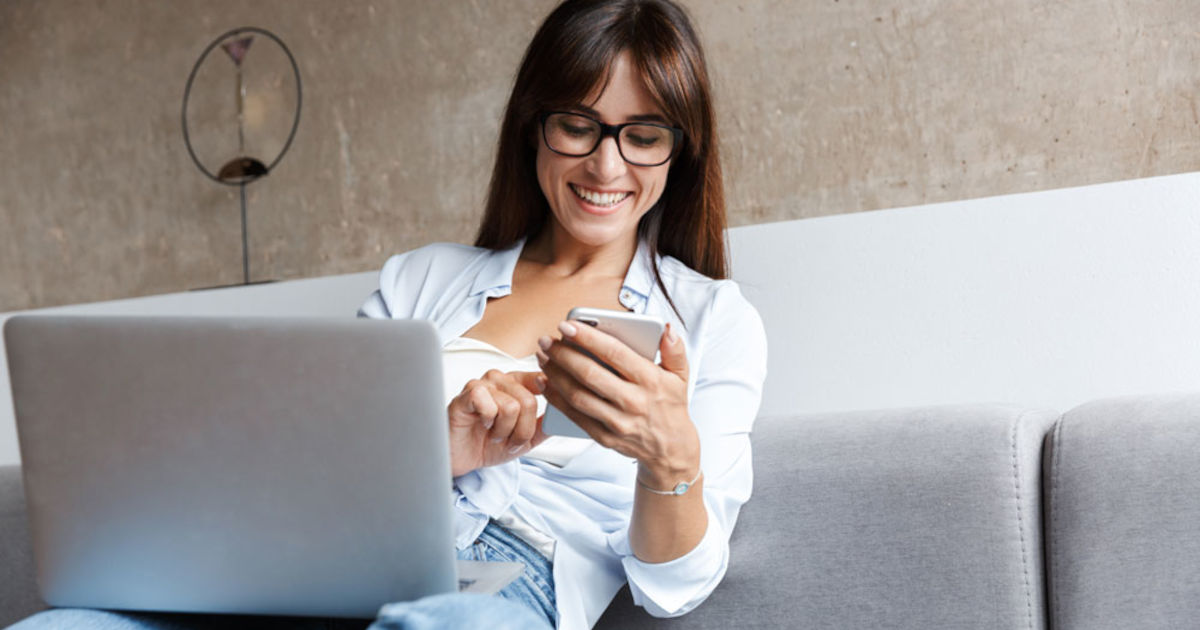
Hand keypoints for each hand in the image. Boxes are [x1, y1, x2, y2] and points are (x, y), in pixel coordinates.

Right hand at [446, 370, 547, 476]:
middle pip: (529, 401)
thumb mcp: (525, 438)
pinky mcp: (466, 395)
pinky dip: (488, 422)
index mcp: (516, 383)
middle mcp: (500, 379)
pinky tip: (480, 425)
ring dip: (504, 431)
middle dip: (522, 431)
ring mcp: (482, 384)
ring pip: (511, 406)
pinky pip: (488, 404)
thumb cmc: (487, 444)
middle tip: (508, 439)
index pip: (542, 380)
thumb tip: (566, 417)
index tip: (544, 416)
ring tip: (492, 434)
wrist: (460, 459)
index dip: (548, 399)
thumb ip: (545, 426)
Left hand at [537, 321, 698, 485]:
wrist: (671, 450)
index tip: (567, 325)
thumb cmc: (671, 406)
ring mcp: (618, 422)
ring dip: (555, 375)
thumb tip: (667, 329)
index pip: (615, 353)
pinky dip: (556, 399)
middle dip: (563, 354)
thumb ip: (674, 350)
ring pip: (578, 395)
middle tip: (546, 341)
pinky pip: (575, 416)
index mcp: (651, 380)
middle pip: (590, 374)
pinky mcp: (605, 438)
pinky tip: (545, 383)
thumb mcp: (680, 376)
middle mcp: (634, 401)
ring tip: (543, 358)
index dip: (588, 337)